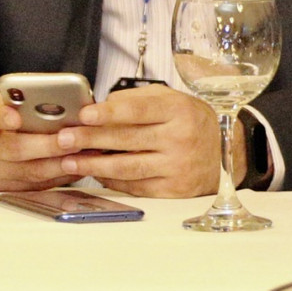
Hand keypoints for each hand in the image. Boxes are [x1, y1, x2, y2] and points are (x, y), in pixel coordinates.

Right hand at [0, 92, 78, 191]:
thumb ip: (13, 102)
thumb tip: (56, 98)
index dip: (0, 117)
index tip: (14, 116)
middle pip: (13, 149)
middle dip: (45, 145)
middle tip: (71, 137)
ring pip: (28, 172)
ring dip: (59, 164)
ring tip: (84, 153)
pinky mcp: (2, 188)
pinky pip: (33, 185)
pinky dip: (58, 177)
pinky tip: (78, 167)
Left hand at [58, 84, 244, 197]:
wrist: (228, 152)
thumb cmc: (192, 122)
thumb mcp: (174, 100)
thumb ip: (138, 100)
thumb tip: (101, 107)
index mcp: (179, 111)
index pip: (139, 111)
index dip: (109, 113)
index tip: (84, 114)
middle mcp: (181, 139)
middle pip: (128, 140)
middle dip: (91, 140)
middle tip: (64, 138)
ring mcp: (178, 167)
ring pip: (127, 167)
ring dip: (94, 165)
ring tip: (70, 161)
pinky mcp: (174, 190)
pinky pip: (136, 186)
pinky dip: (112, 180)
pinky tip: (96, 175)